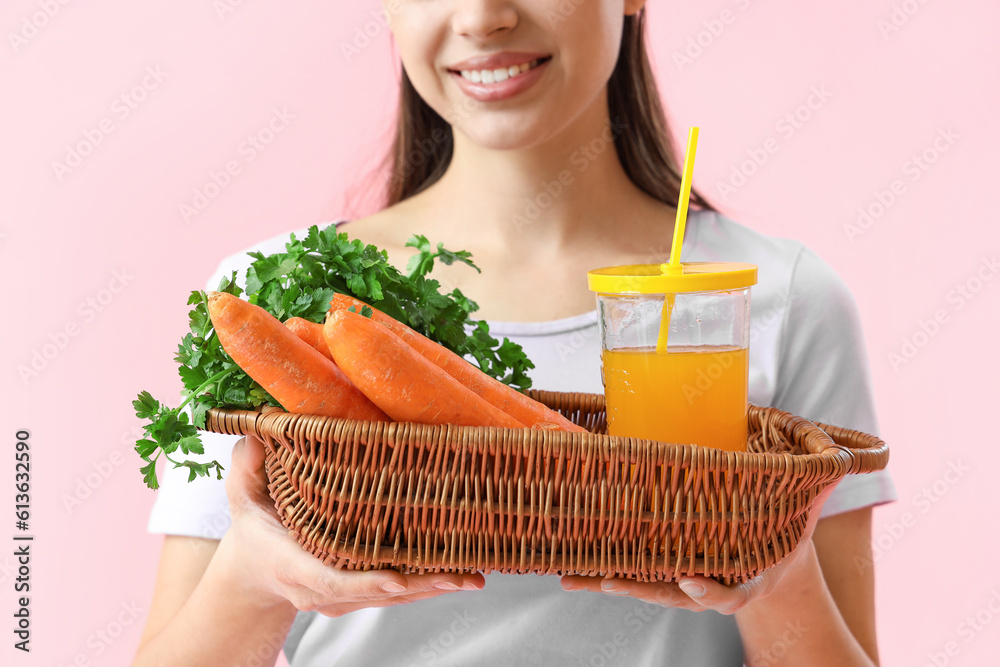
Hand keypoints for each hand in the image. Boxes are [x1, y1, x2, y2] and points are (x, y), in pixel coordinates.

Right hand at [216, 434, 485, 616]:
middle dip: (419, 586)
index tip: (397, 578)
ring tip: (473, 576)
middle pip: (374, 593)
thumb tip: (259, 431)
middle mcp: (319, 589)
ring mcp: (341, 598)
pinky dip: (428, 585)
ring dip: (433, 587)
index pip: (329, 579)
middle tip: (461, 576)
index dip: (365, 581)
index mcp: (292, 564)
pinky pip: (396, 594)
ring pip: (392, 597)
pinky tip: (463, 575)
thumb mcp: (241, 494)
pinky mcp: (358, 597)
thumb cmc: (253, 524)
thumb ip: (247, 467)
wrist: (254, 571)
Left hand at [560, 482, 837, 613]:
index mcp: (745, 579)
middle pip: (671, 594)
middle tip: (609, 582)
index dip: (711, 591)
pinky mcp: (663, 567)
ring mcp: (683, 579)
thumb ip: (813, 492)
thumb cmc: (781, 534)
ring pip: (643, 585)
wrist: (771, 557)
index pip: (729, 593)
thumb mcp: (801, 517)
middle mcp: (709, 583)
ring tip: (575, 577)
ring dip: (607, 580)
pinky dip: (604, 569)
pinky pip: (632, 571)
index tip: (693, 581)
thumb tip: (836, 463)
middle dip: (639, 588)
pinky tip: (575, 565)